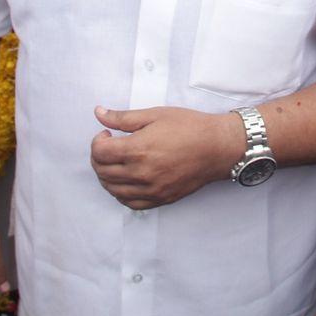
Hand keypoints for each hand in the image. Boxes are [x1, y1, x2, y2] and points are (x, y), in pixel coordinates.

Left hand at [90, 106, 243, 208]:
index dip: (97, 141)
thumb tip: (99, 113)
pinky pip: (130, 203)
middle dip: (99, 158)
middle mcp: (141, 173)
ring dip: (107, 176)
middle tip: (110, 147)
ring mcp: (151, 189)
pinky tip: (126, 181)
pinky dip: (121, 194)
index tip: (107, 134)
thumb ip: (123, 117)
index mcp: (138, 149)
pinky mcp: (160, 198)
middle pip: (102, 172)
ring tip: (117, 163)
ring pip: (113, 190)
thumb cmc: (190, 127)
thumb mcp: (155, 114)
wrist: (217, 147)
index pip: (99, 152)